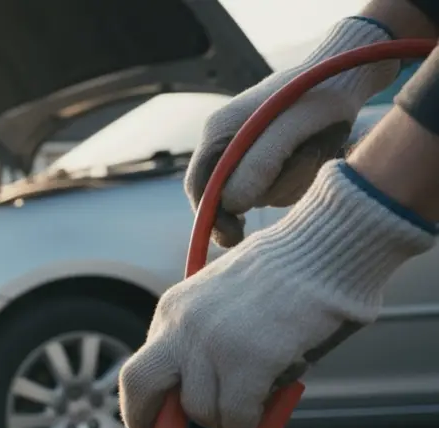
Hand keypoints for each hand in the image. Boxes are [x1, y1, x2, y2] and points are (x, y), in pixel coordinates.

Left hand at [122, 161, 434, 427]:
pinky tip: (261, 415)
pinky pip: (236, 416)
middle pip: (138, 386)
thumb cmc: (289, 277)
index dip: (142, 409)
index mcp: (173, 311)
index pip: (138, 370)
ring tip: (251, 406)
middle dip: (148, 425)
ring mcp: (212, 341)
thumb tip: (199, 405)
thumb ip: (205, 346)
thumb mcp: (225, 305)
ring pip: (198, 410)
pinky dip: (248, 426)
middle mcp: (181, 324)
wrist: (326, 247)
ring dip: (224, 422)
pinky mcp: (248, 358)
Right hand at [186, 16, 398, 246]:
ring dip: (286, 185)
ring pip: (257, 192)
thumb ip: (259, 165)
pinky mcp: (272, 155)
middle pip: (226, 194)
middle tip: (280, 202)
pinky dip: (297, 179)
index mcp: (219, 131)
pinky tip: (314, 156)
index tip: (232, 238)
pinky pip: (276, 185)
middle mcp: (228, 142)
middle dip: (257, 197)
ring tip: (313, 155)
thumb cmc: (318, 95)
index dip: (210, 216)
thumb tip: (233, 205)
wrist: (347, 70)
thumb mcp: (290, 129)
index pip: (199, 186)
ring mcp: (249, 150)